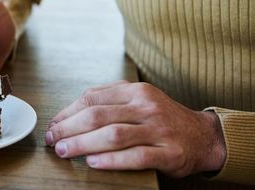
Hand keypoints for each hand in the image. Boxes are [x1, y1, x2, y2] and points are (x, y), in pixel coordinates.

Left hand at [45, 81, 225, 176]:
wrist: (202, 135)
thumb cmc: (161, 117)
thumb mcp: (138, 99)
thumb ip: (108, 99)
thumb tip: (70, 113)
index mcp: (135, 91)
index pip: (92, 98)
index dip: (67, 113)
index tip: (52, 125)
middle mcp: (146, 106)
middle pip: (98, 116)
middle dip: (69, 129)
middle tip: (52, 140)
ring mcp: (158, 129)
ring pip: (113, 135)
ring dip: (83, 144)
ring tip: (65, 151)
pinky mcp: (169, 153)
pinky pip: (136, 156)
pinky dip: (112, 160)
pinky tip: (94, 163)